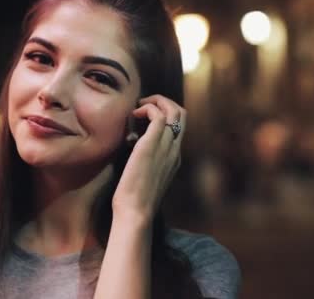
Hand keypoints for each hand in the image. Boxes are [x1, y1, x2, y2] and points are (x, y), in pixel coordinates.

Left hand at [112, 94, 186, 222]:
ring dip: (156, 101)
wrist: (135, 211)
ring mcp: (166, 147)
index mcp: (174, 158)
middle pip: (181, 114)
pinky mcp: (151, 145)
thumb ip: (144, 159)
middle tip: (143, 105)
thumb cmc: (134, 198)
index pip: (178, 127)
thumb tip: (131, 142)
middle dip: (163, 102)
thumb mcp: (144, 175)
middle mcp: (174, 150)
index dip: (164, 114)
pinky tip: (134, 115)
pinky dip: (147, 108)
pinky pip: (158, 115)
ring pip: (174, 110)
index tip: (143, 117)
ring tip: (139, 107)